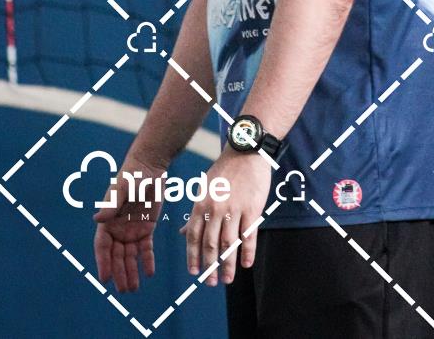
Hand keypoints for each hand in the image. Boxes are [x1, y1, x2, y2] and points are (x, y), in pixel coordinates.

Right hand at [93, 156, 164, 291]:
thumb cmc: (131, 175)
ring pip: (130, 256)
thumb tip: (97, 218)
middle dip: (119, 273)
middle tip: (124, 290)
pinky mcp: (147, 228)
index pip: (102, 247)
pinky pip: (146, 248)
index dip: (103, 263)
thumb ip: (111, 204)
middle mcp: (118, 229)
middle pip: (117, 256)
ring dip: (131, 271)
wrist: (150, 167)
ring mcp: (132, 230)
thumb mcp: (121, 188)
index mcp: (107, 221)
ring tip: (134, 288)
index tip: (104, 279)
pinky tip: (150, 272)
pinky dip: (147, 260)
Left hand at [180, 147, 271, 286]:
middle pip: (210, 244)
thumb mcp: (204, 189)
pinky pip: (249, 235)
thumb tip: (181, 232)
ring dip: (228, 265)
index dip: (193, 256)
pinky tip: (247, 264)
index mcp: (201, 204)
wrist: (246, 151)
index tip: (194, 273)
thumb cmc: (224, 171)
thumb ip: (195, 213)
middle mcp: (215, 209)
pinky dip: (247, 252)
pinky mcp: (252, 208)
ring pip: (229, 244)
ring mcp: (234, 209)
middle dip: (209, 267)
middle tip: (210, 283)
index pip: (193, 236)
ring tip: (228, 280)